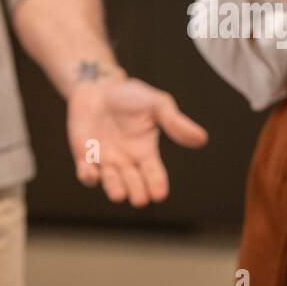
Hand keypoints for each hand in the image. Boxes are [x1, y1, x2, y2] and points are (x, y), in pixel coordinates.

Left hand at [67, 73, 208, 206]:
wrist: (98, 88)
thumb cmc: (130, 96)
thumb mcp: (157, 105)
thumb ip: (175, 122)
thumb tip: (202, 139)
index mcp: (147, 153)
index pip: (155, 176)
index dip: (157, 186)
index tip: (159, 195)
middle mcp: (127, 162)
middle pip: (134, 186)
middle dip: (137, 193)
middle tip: (140, 198)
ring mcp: (105, 161)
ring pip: (112, 185)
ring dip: (115, 189)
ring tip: (120, 193)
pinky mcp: (84, 157)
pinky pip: (86, 175)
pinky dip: (89, 176)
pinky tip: (92, 171)